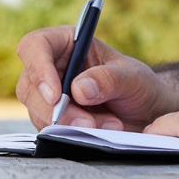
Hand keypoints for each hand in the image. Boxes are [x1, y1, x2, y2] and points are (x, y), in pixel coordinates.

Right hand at [15, 26, 172, 130]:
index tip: (55, 95)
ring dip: (68, 124)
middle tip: (86, 123)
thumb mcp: (132, 77)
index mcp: (68, 43)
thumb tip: (78, 89)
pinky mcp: (55, 119)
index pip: (36, 46)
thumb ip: (108, 79)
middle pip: (30, 85)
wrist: (148, 114)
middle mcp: (54, 67)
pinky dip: (70, 134)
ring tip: (106, 126)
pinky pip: (49, 128)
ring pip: (37, 110)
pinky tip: (97, 132)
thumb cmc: (139, 85)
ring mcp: (51, 95)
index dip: (38, 68)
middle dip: (55, 108)